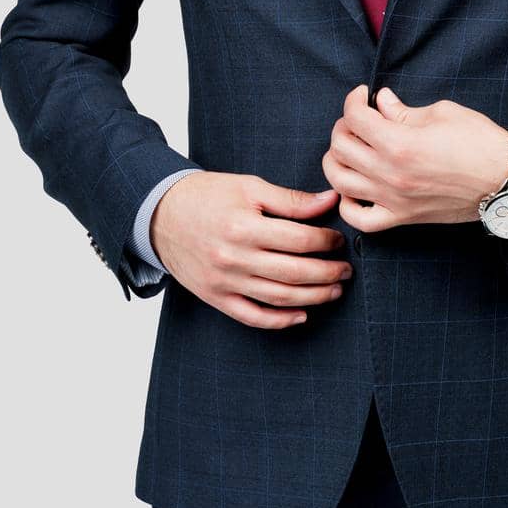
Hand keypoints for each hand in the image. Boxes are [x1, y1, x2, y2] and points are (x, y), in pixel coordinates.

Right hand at [150, 171, 351, 328]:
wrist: (161, 214)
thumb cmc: (207, 196)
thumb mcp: (249, 187)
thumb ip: (290, 199)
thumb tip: (329, 201)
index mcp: (245, 225)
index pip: (299, 239)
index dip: (326, 241)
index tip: (338, 239)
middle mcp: (235, 257)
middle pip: (294, 272)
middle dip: (328, 273)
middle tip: (346, 270)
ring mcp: (225, 281)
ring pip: (279, 298)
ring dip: (313, 297)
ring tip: (334, 290)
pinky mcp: (216, 298)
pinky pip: (253, 316)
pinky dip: (280, 321)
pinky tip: (301, 315)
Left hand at [321, 84, 507, 232]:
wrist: (504, 180)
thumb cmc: (479, 142)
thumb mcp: (441, 113)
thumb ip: (402, 110)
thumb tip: (380, 101)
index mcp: (399, 142)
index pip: (354, 117)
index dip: (354, 99)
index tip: (363, 94)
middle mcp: (390, 173)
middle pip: (341, 146)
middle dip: (344, 125)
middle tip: (359, 118)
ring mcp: (394, 199)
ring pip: (340, 181)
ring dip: (336, 159)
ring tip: (350, 147)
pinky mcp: (403, 218)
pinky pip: (360, 219)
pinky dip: (347, 204)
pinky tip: (353, 187)